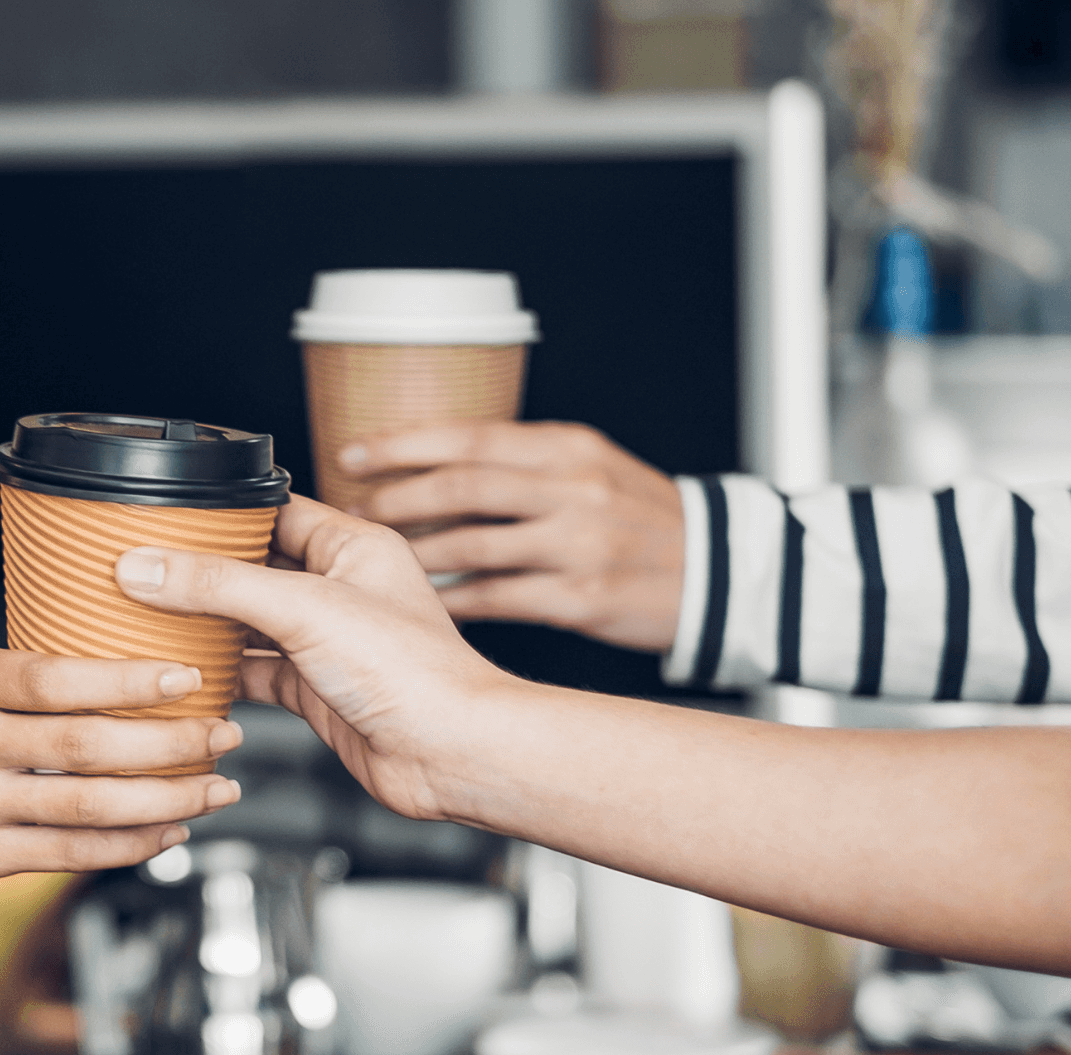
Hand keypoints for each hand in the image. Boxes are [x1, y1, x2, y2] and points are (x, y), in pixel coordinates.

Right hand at [0, 645, 244, 883]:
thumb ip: (10, 675)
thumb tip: (109, 662)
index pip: (58, 677)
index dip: (131, 680)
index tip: (187, 678)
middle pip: (87, 744)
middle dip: (171, 743)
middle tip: (226, 735)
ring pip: (89, 806)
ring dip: (166, 800)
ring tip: (217, 790)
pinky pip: (69, 854)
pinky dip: (127, 846)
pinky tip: (167, 833)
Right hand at [111, 496, 515, 820]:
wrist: (450, 754)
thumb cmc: (414, 673)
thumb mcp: (304, 609)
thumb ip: (220, 585)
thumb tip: (148, 566)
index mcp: (353, 546)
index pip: (274, 510)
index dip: (221, 513)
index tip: (165, 516)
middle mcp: (341, 589)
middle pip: (254, 568)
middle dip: (203, 571)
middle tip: (145, 568)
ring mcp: (327, 642)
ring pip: (250, 622)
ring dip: (207, 623)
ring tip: (150, 615)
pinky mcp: (316, 691)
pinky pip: (256, 673)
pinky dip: (222, 674)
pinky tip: (186, 673)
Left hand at [340, 422, 683, 651]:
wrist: (717, 570)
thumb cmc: (639, 516)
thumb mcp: (590, 465)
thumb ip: (521, 460)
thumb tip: (431, 459)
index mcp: (568, 449)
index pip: (469, 436)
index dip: (403, 444)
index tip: (353, 453)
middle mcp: (572, 491)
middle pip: (463, 486)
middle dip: (396, 498)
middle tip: (353, 510)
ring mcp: (577, 546)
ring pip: (472, 545)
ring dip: (414, 551)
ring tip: (376, 557)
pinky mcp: (580, 598)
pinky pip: (495, 598)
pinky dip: (450, 600)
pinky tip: (420, 601)